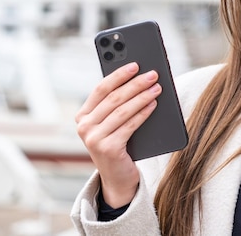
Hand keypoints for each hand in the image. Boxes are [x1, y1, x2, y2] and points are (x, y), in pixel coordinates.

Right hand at [75, 62, 160, 206]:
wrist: (118, 177)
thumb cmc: (119, 143)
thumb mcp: (114, 123)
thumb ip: (118, 104)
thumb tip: (140, 79)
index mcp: (83, 115)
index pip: (101, 89)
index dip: (118, 75)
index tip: (136, 64)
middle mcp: (84, 126)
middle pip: (114, 98)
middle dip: (135, 84)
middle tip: (153, 74)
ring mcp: (93, 139)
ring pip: (122, 110)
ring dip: (142, 96)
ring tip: (157, 87)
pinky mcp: (107, 149)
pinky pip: (129, 125)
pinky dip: (143, 112)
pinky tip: (154, 104)